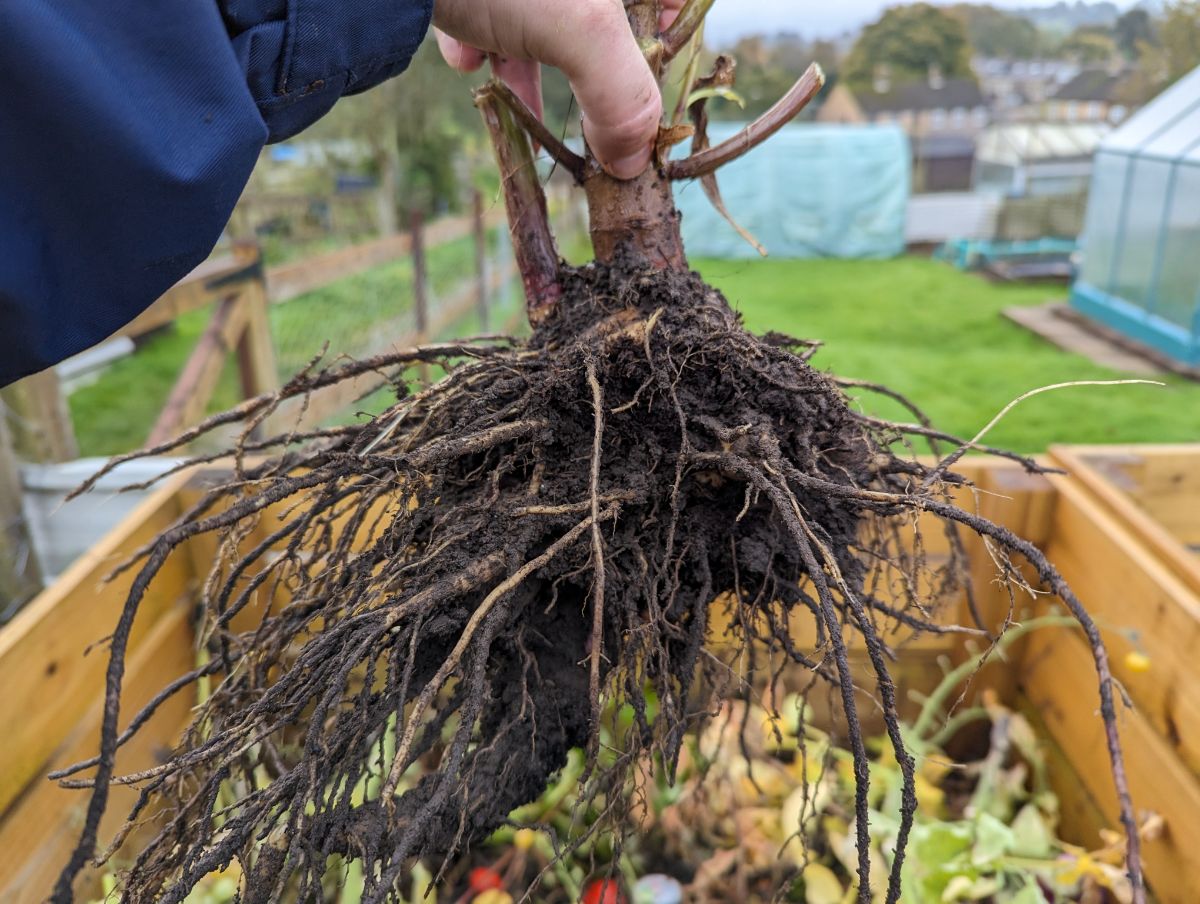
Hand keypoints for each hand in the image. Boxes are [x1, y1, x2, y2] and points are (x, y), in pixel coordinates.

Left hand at [433, 0, 682, 179]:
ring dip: (528, 63)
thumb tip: (632, 165)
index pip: (666, 1)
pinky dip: (481, 42)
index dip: (665, 44)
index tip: (647, 92)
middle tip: (590, 118)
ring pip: (541, 19)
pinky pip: (487, 11)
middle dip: (590, 67)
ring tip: (517, 95)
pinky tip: (466, 60)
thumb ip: (621, 98)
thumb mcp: (583, 31)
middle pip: (600, 21)